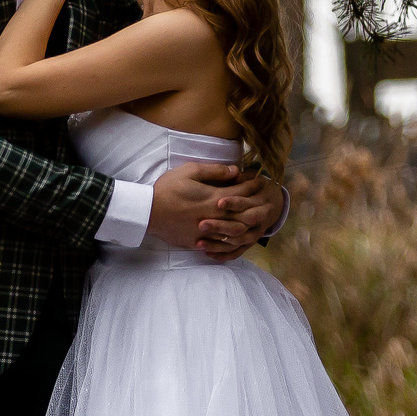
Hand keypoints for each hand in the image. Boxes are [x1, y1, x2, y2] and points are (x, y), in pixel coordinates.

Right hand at [151, 161, 267, 257]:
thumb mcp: (189, 171)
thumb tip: (235, 171)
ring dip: (249, 225)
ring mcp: (207, 231)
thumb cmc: (167, 188)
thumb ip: (214, 171)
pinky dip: (232, 241)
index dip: (254, 186)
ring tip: (257, 220)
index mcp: (214, 197)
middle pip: (244, 214)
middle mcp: (214, 216)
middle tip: (269, 203)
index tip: (262, 182)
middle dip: (258, 207)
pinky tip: (237, 237)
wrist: (148, 212)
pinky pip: (221, 245)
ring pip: (236, 232)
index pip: (242, 192)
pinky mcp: (198, 242)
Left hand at [208, 177, 286, 248]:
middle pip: (240, 226)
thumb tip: (234, 171)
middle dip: (220, 226)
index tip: (217, 203)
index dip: (233, 203)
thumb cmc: (256, 187)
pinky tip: (207, 253)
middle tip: (201, 224)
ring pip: (237, 242)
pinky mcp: (248, 243)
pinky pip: (236, 252)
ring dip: (218, 243)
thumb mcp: (252, 179)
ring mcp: (253, 234)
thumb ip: (241, 178)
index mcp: (259, 202)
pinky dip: (223, 254)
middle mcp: (258, 220)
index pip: (246, 204)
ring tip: (199, 243)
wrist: (273, 202)